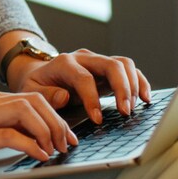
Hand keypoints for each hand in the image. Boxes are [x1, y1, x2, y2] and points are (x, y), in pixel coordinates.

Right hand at [0, 90, 78, 178]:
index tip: (65, 135)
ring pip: (27, 111)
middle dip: (57, 122)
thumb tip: (29, 143)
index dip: (54, 115)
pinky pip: (11, 135)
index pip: (30, 97)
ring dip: (49, 131)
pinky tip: (39, 157)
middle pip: (34, 100)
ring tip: (56, 150)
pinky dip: (31, 145)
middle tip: (67, 144)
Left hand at [10, 49, 151, 124]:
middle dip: (122, 88)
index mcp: (64, 63)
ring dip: (133, 85)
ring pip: (123, 64)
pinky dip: (140, 82)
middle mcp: (84, 58)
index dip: (92, 99)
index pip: (84, 78)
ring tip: (133, 108)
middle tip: (125, 112)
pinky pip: (129, 70)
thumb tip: (65, 96)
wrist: (40, 74)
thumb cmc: (37, 85)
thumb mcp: (32, 91)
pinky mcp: (108, 69)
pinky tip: (145, 98)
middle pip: (111, 65)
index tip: (98, 120)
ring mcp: (98, 61)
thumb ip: (46, 95)